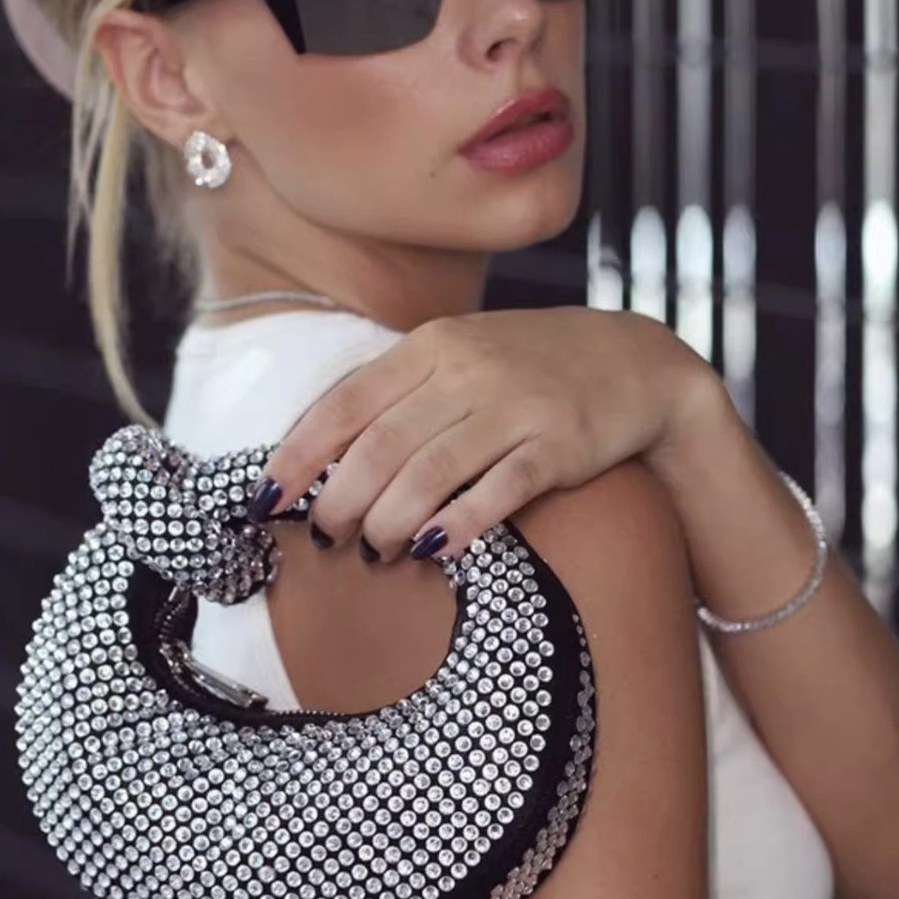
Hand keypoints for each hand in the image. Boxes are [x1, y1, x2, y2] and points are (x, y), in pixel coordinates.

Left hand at [248, 306, 719, 562]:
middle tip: (326, 539)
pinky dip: (460, 522)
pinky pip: (499, 488)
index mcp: (431, 345)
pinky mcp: (560, 442)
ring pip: (431, 471)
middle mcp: (467, 368)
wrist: (636, 360)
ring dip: (390, 522)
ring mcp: (516, 404)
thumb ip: (398, 392)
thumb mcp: (460, 355)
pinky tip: (436, 549)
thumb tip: (320, 458)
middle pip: (380, 445)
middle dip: (340, 500)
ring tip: (375, 553)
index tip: (263, 501)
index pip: (344, 403)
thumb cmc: (527, 367)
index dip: (297, 456)